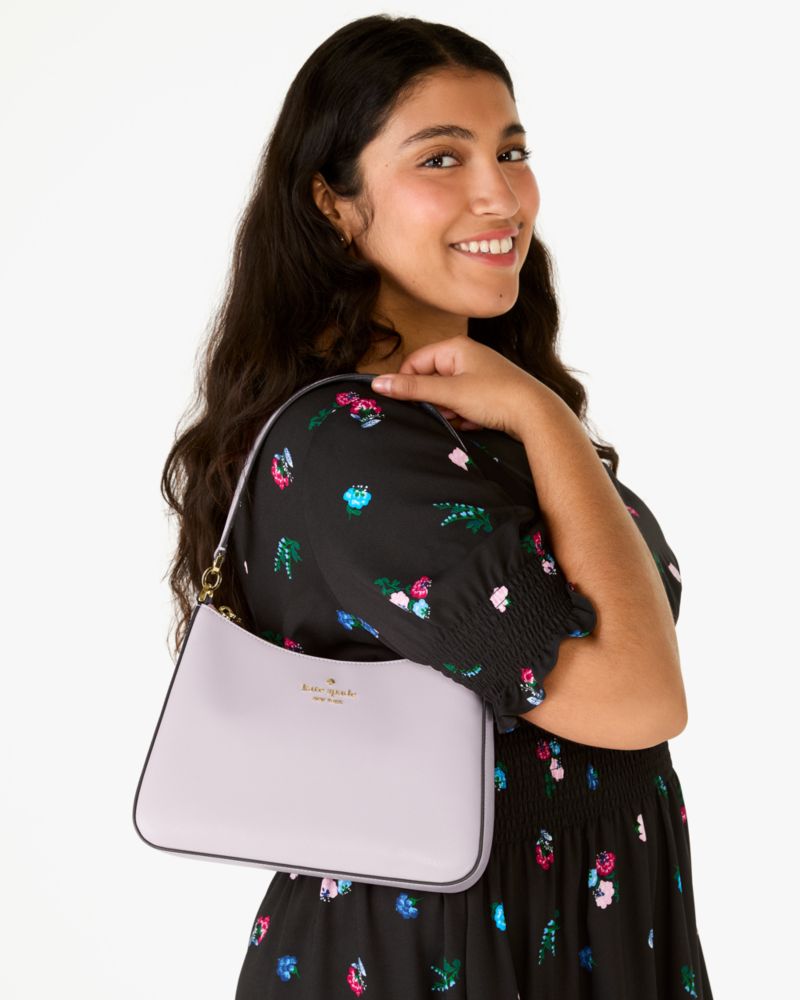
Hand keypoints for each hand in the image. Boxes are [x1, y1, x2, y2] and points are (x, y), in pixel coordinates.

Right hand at [368, 335, 542, 441]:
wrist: (536, 415)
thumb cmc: (495, 397)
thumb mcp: (449, 393)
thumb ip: (412, 389)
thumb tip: (378, 383)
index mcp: (455, 347)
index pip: (415, 362)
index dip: (409, 385)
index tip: (411, 404)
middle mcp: (466, 356)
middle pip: (431, 381)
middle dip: (435, 402)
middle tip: (448, 412)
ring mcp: (478, 374)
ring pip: (446, 396)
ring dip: (450, 412)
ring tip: (466, 417)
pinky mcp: (487, 392)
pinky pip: (462, 405)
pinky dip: (465, 416)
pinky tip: (477, 421)